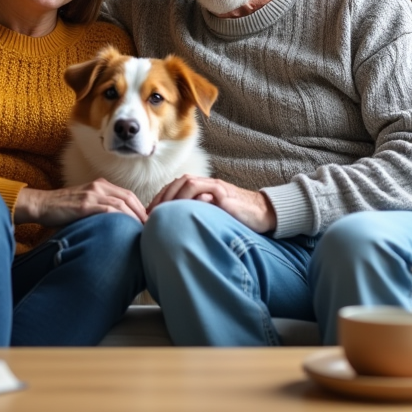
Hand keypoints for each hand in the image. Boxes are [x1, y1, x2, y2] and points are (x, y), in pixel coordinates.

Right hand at [15, 179, 147, 226]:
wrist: (41, 205)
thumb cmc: (62, 209)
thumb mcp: (84, 203)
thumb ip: (99, 208)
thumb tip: (117, 225)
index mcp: (100, 185)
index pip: (128, 195)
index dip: (140, 208)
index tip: (146, 222)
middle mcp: (99, 186)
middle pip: (129, 198)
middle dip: (142, 214)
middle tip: (149, 229)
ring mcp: (92, 194)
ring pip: (122, 204)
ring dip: (135, 218)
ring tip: (141, 231)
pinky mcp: (85, 205)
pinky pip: (109, 210)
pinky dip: (121, 219)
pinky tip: (126, 229)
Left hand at [148, 175, 275, 233]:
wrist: (263, 214)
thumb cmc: (236, 218)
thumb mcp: (212, 217)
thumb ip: (196, 216)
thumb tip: (174, 229)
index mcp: (201, 189)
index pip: (175, 188)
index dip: (160, 198)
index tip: (148, 214)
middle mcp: (206, 185)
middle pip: (177, 183)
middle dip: (162, 197)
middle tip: (150, 213)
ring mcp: (215, 187)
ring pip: (188, 183)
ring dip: (172, 196)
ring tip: (163, 211)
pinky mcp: (225, 194)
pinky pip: (205, 189)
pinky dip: (192, 196)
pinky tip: (183, 209)